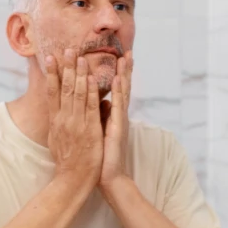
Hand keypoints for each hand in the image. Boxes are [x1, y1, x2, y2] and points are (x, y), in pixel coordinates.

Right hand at [45, 49, 103, 190]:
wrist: (73, 179)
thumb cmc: (67, 161)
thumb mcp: (57, 138)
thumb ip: (60, 122)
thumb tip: (59, 110)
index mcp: (56, 120)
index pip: (52, 92)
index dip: (52, 73)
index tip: (51, 57)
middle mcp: (63, 119)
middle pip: (63, 88)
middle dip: (66, 67)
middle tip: (68, 49)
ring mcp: (76, 124)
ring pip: (77, 93)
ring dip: (79, 73)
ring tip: (80, 56)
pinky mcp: (89, 130)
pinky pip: (91, 107)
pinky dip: (91, 91)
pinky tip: (92, 78)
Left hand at [100, 55, 132, 191]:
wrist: (110, 177)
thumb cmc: (102, 156)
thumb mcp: (100, 132)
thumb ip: (102, 116)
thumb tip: (101, 102)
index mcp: (113, 116)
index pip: (117, 91)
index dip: (119, 74)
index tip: (120, 57)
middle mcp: (119, 116)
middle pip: (123, 88)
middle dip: (125, 70)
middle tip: (127, 51)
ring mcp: (120, 121)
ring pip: (123, 94)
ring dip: (124, 75)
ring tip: (126, 58)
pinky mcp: (118, 128)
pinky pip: (118, 107)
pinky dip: (119, 92)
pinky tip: (120, 80)